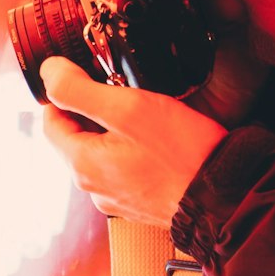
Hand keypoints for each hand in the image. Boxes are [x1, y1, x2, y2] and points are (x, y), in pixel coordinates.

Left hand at [40, 56, 226, 224]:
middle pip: (76, 138)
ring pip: (102, 153)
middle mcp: (94, 188)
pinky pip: (125, 169)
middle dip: (93, 112)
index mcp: (82, 165)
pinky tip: (159, 141)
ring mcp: (118, 198)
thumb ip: (80, 90)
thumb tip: (48, 72)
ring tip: (145, 115)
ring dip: (115, 131)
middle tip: (124, 91)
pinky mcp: (141, 203)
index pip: (51, 122)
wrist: (226, 197)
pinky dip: (134, 151)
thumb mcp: (128, 108)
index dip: (64, 93)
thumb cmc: (182, 153)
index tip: (87, 75)